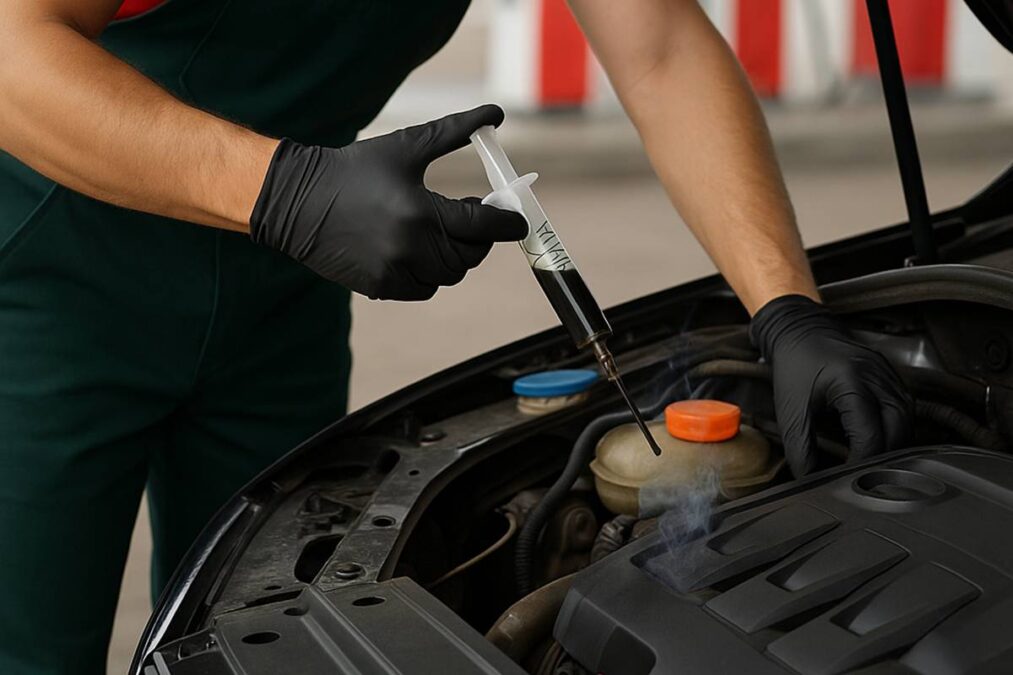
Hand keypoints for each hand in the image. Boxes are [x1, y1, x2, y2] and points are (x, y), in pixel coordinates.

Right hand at [249, 105, 527, 299]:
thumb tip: (495, 113)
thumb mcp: (406, 145)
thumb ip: (455, 131)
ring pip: (448, 276)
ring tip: (440, 231)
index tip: (515, 219)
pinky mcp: (380, 286)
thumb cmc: (353, 169)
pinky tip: (416, 249)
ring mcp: (394, 272)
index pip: (484, 226)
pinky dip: (429, 273)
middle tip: (472, 217)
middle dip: (478, 238)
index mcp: (420, 211)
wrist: (296, 200)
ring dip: (453, 256)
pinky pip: (424, 288)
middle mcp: (410, 248)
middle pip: (470, 255)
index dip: (507, 223)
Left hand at [749, 295, 912, 475]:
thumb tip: (811, 480)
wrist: (800, 330)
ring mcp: (888, 373)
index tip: (847, 478)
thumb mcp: (792, 412)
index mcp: (852, 383)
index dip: (861, 463)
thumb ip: (801, 450)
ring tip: (873, 460)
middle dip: (885, 457)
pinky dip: (896, 427)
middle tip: (865, 475)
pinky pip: (905, 407)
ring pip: (908, 420)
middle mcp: (878, 376)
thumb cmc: (794, 366)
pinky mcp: (891, 374)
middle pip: (900, 430)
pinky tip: (880, 438)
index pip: (871, 436)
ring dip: (895, 444)